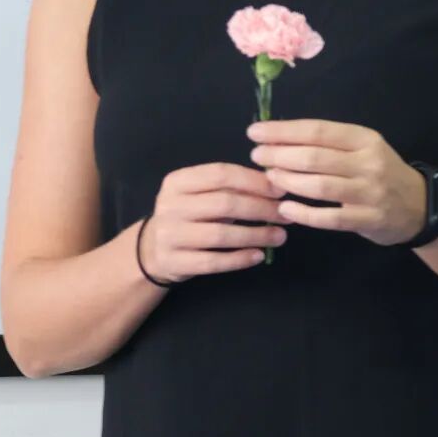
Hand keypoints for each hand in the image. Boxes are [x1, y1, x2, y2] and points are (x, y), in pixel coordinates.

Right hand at [140, 163, 289, 283]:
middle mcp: (170, 206)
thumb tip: (276, 185)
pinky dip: (239, 259)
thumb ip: (231, 188)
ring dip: (255, 235)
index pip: (221, 174)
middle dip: (261, 208)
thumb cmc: (188, 216)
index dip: (254, 181)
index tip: (280, 190)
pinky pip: (213, 261)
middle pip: (224, 204)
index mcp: (178, 181)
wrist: (152, 249)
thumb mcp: (201, 195)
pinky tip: (259, 255)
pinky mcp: (174, 262)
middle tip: (285, 214)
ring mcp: (170, 235)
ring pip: (221, 234)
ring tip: (280, 236)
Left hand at [247, 118, 427, 247]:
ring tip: (269, 179)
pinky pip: (329, 218)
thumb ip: (329, 144)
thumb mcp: (363, 148)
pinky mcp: (368, 219)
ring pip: (319, 186)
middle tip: (257, 156)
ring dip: (288, 182)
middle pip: (315, 157)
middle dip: (279, 155)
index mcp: (364, 139)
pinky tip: (285, 209)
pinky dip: (304, 214)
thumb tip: (280, 139)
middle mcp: (368, 163)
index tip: (255, 132)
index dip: (283, 131)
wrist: (418, 206)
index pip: (317, 131)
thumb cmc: (380, 172)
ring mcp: (369, 192)